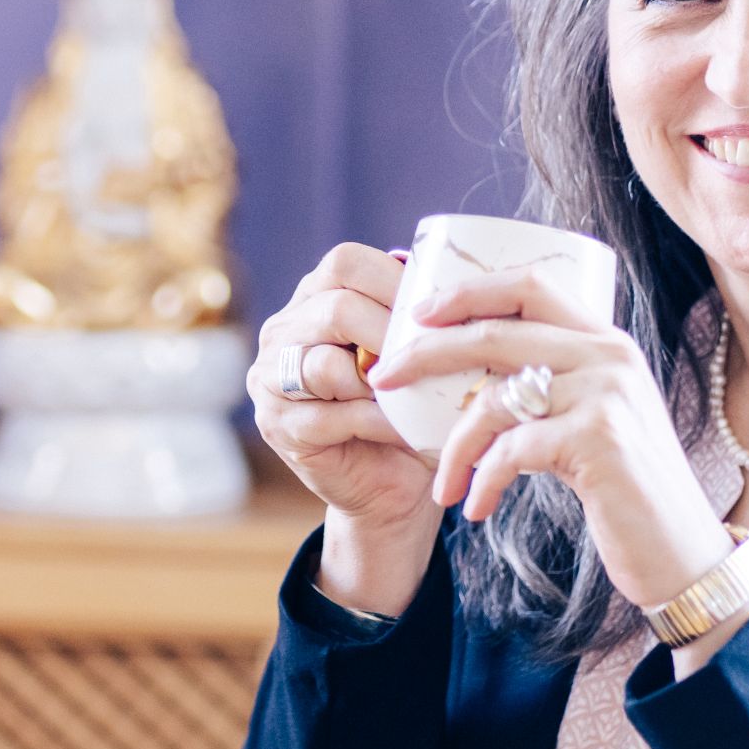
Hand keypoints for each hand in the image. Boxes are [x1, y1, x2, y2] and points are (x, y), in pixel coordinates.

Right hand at [249, 244, 443, 613]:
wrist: (397, 484)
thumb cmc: (415, 408)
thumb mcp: (422, 353)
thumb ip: (427, 315)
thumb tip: (478, 277)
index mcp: (316, 297)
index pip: (345, 263)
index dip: (394, 282)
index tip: (439, 312)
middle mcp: (283, 330)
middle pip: (333, 309)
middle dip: (391, 334)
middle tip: (433, 359)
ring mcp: (270, 378)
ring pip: (322, 364)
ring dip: (379, 383)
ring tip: (416, 396)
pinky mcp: (279, 425)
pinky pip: (329, 415)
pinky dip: (374, 422)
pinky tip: (404, 430)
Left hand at [365, 261, 729, 609]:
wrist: (682, 551)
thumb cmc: (623, 488)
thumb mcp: (590, 421)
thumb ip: (547, 388)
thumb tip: (465, 377)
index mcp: (605, 340)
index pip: (530, 285)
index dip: (468, 292)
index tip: (418, 313)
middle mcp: (609, 355)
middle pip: (494, 334)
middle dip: (426, 354)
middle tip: (382, 377)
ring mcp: (607, 394)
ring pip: (494, 399)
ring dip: (454, 447)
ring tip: (443, 485)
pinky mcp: (600, 439)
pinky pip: (511, 450)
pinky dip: (483, 481)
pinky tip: (476, 509)